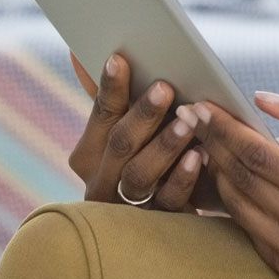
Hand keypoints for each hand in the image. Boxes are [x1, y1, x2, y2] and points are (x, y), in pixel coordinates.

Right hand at [68, 52, 205, 211]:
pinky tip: (200, 157)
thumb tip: (77, 52)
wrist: (165, 226)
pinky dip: (183, 177)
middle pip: (119, 144)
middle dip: (142, 114)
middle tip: (165, 87)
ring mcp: (127, 206)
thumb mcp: (129, 130)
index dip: (110, 87)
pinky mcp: (158, 223)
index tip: (120, 58)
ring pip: (139, 174)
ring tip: (188, 121)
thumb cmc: (149, 158)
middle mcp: (101, 181)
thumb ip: (110, 98)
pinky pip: (168, 201)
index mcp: (89, 155)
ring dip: (165, 144)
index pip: (100, 115)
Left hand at [180, 91, 278, 278]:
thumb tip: (260, 100)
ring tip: (205, 145)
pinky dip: (232, 200)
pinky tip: (226, 176)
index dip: (226, 130)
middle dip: (211, 144)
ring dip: (216, 172)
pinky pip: (247, 228)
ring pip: (236, 206)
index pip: (259, 156)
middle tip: (189, 119)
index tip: (202, 108)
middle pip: (242, 179)